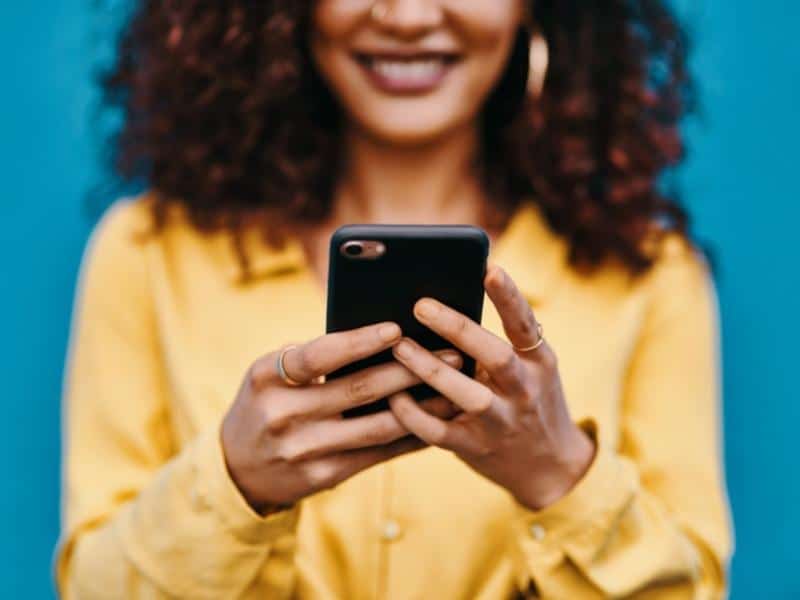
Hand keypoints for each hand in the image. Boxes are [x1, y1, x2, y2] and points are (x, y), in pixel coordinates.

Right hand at [221, 322, 460, 510]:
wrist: (237, 468)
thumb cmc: (265, 403)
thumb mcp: (269, 374)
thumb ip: (310, 356)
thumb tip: (379, 336)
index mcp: (267, 378)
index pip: (318, 354)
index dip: (359, 341)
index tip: (397, 328)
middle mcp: (283, 414)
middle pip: (358, 389)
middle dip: (409, 369)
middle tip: (451, 352)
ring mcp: (304, 450)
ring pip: (376, 425)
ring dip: (422, 406)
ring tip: (454, 387)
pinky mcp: (324, 476)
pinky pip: (377, 453)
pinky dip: (409, 437)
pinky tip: (435, 421)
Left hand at [388, 265, 594, 510]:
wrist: (549, 466)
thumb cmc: (529, 400)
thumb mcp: (532, 368)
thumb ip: (504, 340)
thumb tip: (455, 297)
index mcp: (538, 362)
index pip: (525, 324)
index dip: (509, 297)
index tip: (489, 268)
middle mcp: (523, 390)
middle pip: (494, 355)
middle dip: (457, 329)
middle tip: (420, 305)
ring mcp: (500, 422)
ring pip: (466, 394)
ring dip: (430, 369)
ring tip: (399, 345)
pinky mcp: (475, 447)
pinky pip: (439, 431)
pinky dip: (413, 414)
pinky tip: (392, 396)